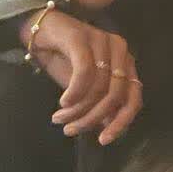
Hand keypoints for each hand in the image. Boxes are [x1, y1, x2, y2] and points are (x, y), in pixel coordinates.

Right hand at [19, 10, 144, 145]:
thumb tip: (109, 128)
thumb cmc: (64, 59)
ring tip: (59, 118)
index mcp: (126, 65)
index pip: (133, 100)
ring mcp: (103, 41)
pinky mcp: (83, 37)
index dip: (121, 123)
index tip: (102, 140)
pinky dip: (75, 92)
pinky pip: (84, 72)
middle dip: (91, 119)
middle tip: (69, 130)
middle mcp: (121, 52)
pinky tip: (63, 102)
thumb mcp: (84, 89)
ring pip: (99, 87)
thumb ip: (99, 104)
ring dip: (77, 109)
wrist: (39, 30)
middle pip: (115, 97)